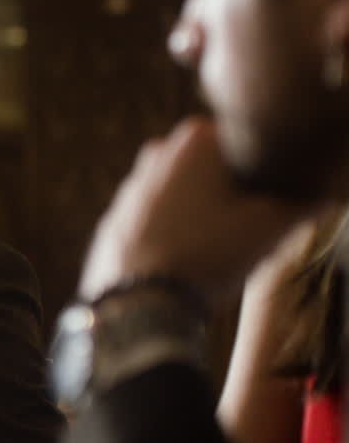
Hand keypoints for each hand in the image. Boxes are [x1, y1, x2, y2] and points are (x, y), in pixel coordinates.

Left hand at [79, 119, 312, 307]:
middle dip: (236, 195)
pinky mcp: (115, 219)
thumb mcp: (270, 229)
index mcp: (197, 139)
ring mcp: (131, 186)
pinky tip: (188, 261)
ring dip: (205, 215)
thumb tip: (330, 194)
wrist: (140, 303)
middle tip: (251, 230)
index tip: (275, 202)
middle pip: (215, 170)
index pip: (248, 143)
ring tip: (219, 251)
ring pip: (185, 195)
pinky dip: (174, 235)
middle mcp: (157, 153)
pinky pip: (157, 222)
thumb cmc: (207, 255)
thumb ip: (304, 204)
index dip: (268, 174)